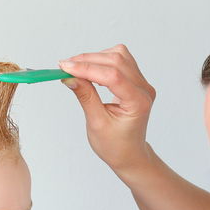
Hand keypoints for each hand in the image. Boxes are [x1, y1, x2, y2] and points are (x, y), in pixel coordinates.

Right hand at [59, 44, 155, 175]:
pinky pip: (120, 61)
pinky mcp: (136, 80)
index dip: (87, 68)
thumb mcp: (97, 123)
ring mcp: (142, 84)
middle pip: (116, 60)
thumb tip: (70, 76)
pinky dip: (102, 61)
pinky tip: (90, 71)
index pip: (112, 76)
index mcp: (138, 102)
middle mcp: (144, 89)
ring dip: (95, 58)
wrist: (130, 154)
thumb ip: (85, 96)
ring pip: (118, 55)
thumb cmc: (116, 145)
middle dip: (88, 60)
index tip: (65, 68)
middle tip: (64, 67)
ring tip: (76, 69)